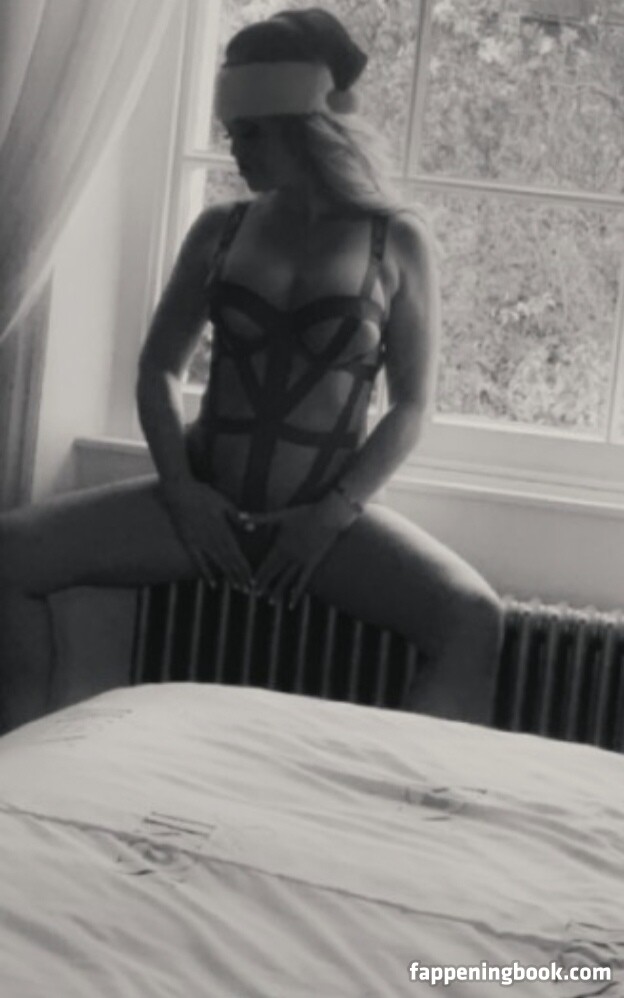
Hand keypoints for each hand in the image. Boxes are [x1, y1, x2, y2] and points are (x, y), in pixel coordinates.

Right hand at [162, 477, 252, 589]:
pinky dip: (205, 572)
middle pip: (229, 560)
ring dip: (227, 575)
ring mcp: (200, 541)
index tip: (252, 577)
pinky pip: (198, 561)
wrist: (179, 491)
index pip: (237, 551)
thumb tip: (251, 528)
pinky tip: (212, 584)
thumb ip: (237, 517)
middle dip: (239, 575)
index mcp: (223, 528)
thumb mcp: (224, 502)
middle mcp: (213, 538)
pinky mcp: (188, 542)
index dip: (244, 565)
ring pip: (217, 562)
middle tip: (247, 589)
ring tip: (236, 587)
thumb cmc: (203, 494)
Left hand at [249, 492, 358, 607]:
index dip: (257, 575)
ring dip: (278, 591)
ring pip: (286, 580)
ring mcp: (301, 561)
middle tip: (255, 595)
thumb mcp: (280, 514)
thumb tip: (241, 518)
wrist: (329, 515)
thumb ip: (259, 518)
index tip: (250, 584)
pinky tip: (292, 603)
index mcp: (280, 546)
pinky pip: (303, 581)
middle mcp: (289, 556)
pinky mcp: (312, 563)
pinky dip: (297, 593)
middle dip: (264, 584)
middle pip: (273, 573)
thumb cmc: (304, 513)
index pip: (265, 564)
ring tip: (271, 602)